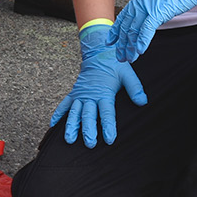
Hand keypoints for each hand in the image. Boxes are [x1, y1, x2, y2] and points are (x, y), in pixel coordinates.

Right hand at [51, 24, 146, 147]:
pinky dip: (58, 114)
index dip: (108, 126)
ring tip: (69, 140)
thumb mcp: (127, 74)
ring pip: (74, 113)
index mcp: (104, 92)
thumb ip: (135, 88)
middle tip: (90, 144)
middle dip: (88, 130)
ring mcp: (80, 95)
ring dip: (71, 126)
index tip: (109, 139)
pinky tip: (53, 125)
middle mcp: (90, 96)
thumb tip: (143, 102)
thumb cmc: (115, 65)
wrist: (98, 52)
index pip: (107, 112)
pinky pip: (64, 104)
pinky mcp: (74, 93)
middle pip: (88, 115)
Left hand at [109, 0, 196, 62]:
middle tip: (120, 56)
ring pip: (134, 30)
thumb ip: (150, 8)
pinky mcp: (158, 11)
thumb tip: (147, 19)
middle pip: (127, 27)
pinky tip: (139, 51)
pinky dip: (142, 41)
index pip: (123, 18)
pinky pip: (146, 29)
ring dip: (130, 47)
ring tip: (128, 58)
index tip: (111, 42)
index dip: (116, 32)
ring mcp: (148, 7)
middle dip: (122, 44)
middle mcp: (140, 3)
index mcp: (139, 0)